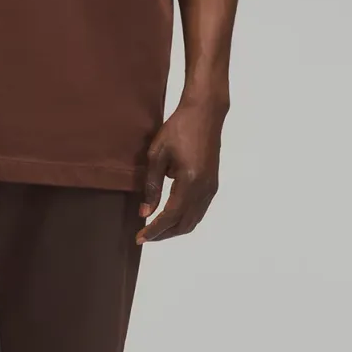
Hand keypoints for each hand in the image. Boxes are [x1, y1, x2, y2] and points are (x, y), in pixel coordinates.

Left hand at [137, 98, 225, 243]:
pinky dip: (184, 218)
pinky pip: (199, 210)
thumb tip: (145, 212)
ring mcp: (211, 187)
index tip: (139, 238)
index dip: (154, 230)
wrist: (205, 113)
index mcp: (190, 182)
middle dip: (164, 234)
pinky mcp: (212, 183)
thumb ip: (151, 186)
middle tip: (145, 236)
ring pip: (194, 220)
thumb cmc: (178, 129)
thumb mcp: (157, 155)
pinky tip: (171, 215)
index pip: (170, 216)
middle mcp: (204, 189)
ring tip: (155, 229)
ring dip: (175, 228)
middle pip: (184, 224)